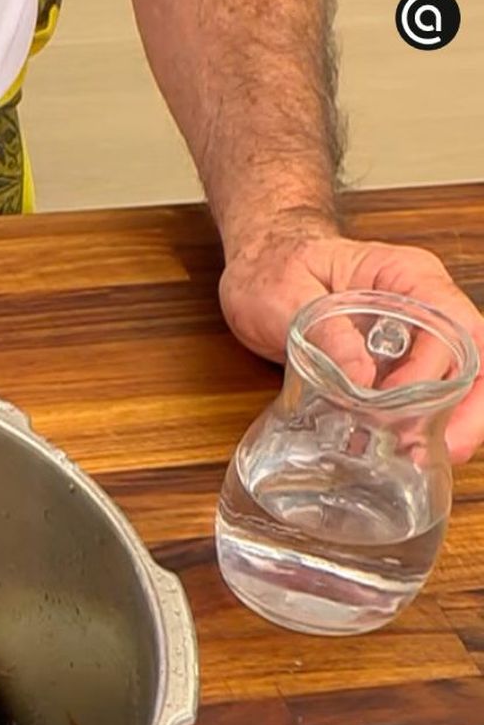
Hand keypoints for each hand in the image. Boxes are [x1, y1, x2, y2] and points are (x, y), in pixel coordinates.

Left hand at [219, 216, 483, 461]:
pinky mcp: (391, 363)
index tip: (398, 402)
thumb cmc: (274, 266)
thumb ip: (324, 332)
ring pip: (456, 382)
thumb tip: (359, 380)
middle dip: (467, 408)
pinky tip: (400, 452)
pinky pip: (422, 394)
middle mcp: (421, 305)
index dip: (438, 367)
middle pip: (471, 358)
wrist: (261, 266)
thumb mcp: (286, 294)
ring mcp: (411, 335)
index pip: (453, 322)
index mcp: (407, 276)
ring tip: (420, 459)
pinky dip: (418, 424)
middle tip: (440, 450)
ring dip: (449, 422)